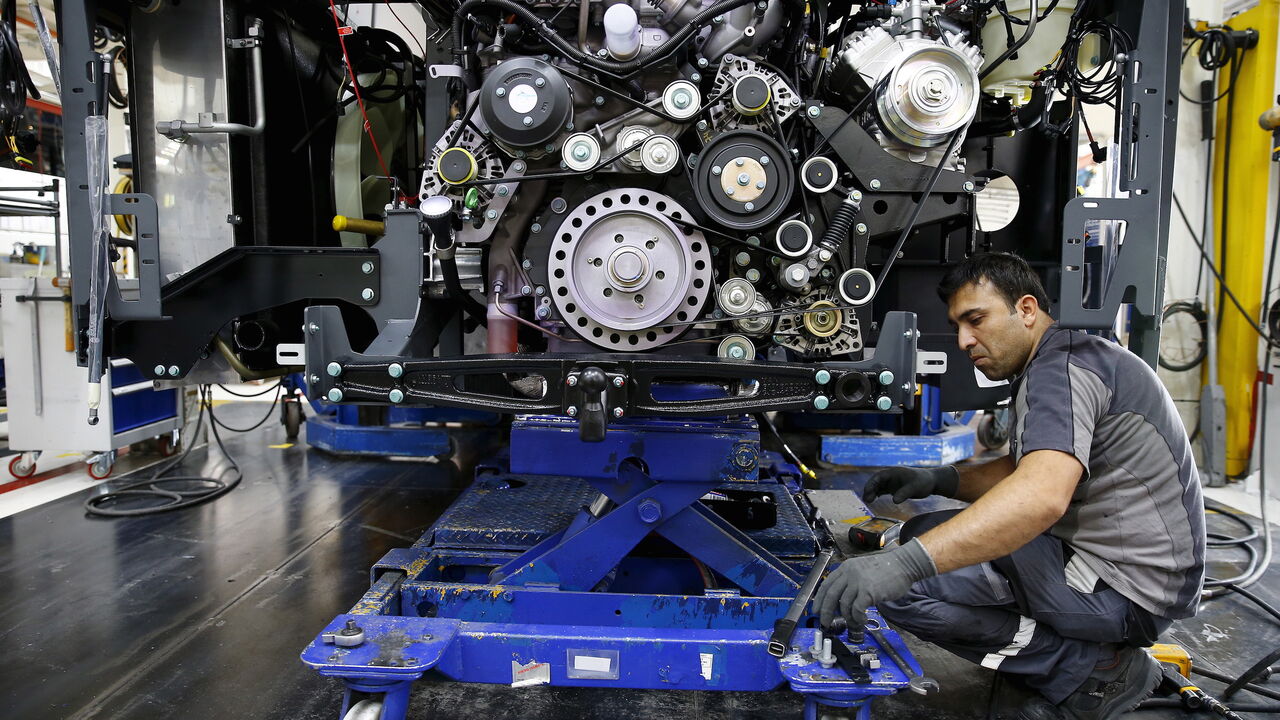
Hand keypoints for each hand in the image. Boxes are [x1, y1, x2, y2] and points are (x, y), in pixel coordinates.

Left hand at [813, 539, 936, 629]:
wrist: (904, 564)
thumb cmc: (887, 569)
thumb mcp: (862, 569)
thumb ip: (851, 581)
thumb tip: (842, 601)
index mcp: (846, 567)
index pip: (826, 584)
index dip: (819, 599)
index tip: (816, 610)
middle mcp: (849, 573)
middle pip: (831, 595)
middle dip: (826, 612)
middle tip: (825, 622)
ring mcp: (859, 582)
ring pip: (844, 604)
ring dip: (847, 618)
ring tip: (854, 623)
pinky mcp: (869, 591)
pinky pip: (857, 609)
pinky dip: (858, 618)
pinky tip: (862, 621)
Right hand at [862, 465, 959, 502]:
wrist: (931, 482)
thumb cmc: (923, 481)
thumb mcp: (914, 487)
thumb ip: (904, 493)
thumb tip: (894, 501)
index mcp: (893, 472)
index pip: (878, 476)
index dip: (871, 483)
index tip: (867, 491)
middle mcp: (890, 476)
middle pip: (876, 482)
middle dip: (870, 489)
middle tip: (866, 499)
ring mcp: (892, 482)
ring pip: (878, 486)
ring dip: (872, 492)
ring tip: (868, 501)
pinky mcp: (894, 488)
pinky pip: (882, 490)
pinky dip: (877, 494)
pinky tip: (873, 500)